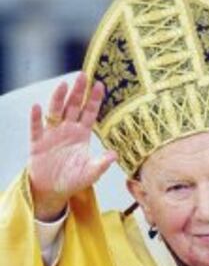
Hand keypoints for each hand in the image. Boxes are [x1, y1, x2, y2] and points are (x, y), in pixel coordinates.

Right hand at [29, 72, 116, 220]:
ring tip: (63, 85)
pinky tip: (37, 107)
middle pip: (73, 106)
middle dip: (78, 91)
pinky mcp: (38, 142)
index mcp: (82, 134)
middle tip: (83, 75)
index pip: (89, 113)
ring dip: (59, 99)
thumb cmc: (73, 180)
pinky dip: (36, 118)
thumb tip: (115, 155)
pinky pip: (36, 128)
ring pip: (55, 112)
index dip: (94, 100)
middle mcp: (67, 130)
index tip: (100, 85)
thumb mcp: (91, 173)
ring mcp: (52, 134)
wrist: (53, 190)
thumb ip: (102, 163)